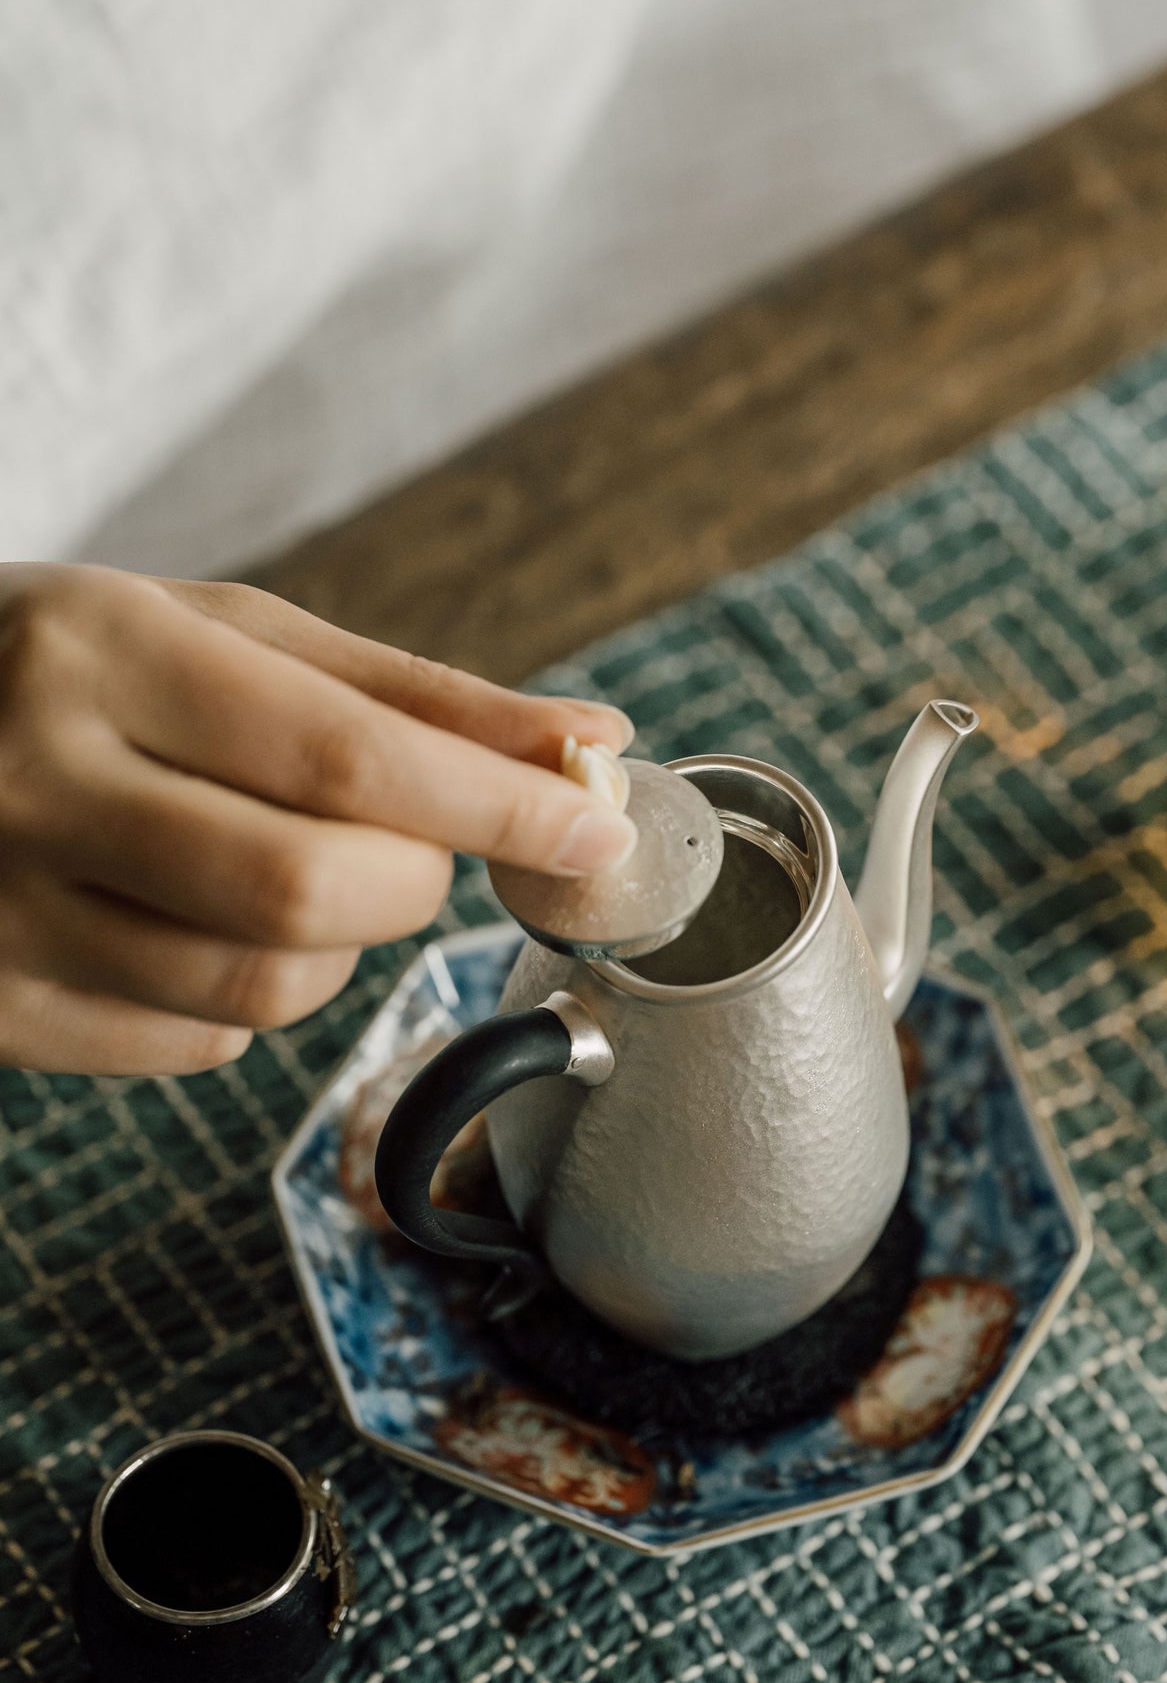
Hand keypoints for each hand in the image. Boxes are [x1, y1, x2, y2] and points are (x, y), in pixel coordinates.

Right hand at [0, 566, 634, 1075]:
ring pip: (259, 995)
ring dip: (339, 949)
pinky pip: (193, 1049)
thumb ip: (409, 692)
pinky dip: (248, 1003)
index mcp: (100, 655)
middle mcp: (32, 784)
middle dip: (416, 882)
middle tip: (420, 846)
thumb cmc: (75, 666)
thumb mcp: (221, 633)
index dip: (493, 805)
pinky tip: (203, 922)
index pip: (344, 756)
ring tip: (302, 873)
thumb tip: (589, 743)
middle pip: (305, 892)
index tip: (595, 827)